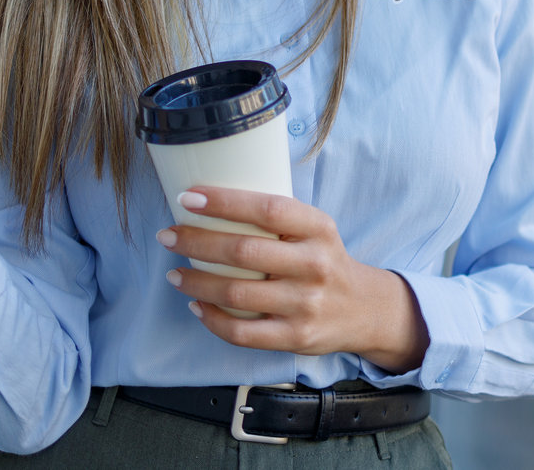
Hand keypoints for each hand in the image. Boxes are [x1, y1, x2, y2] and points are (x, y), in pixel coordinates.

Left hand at [158, 187, 429, 373]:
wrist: (364, 309)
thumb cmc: (324, 260)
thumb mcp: (315, 230)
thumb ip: (277, 218)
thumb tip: (210, 201)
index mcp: (319, 229)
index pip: (268, 209)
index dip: (225, 202)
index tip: (188, 197)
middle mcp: (315, 265)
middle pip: (244, 253)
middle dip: (196, 242)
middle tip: (168, 235)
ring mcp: (306, 304)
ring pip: (237, 294)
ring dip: (196, 283)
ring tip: (174, 273)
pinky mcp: (296, 337)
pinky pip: (242, 332)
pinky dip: (212, 319)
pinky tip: (196, 305)